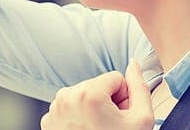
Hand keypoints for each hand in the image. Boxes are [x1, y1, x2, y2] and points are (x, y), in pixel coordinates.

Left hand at [40, 60, 154, 129]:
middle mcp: (66, 98)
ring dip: (93, 110)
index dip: (124, 98)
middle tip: (111, 126)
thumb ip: (140, 87)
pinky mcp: (48, 122)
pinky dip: (79, 119)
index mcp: (87, 93)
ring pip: (83, 96)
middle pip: (98, 86)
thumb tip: (134, 65)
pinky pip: (69, 109)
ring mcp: (54, 111)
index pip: (115, 78)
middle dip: (107, 103)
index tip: (122, 117)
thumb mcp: (141, 120)